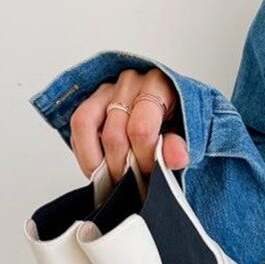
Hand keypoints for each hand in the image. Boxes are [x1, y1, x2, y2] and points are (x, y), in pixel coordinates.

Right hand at [69, 68, 188, 181]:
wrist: (170, 114)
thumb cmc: (176, 122)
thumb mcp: (187, 135)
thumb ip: (179, 146)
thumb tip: (176, 158)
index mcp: (158, 85)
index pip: (141, 128)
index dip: (143, 159)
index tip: (151, 172)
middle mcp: (130, 82)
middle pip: (114, 134)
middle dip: (123, 168)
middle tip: (134, 181)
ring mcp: (107, 89)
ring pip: (86, 125)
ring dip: (98, 163)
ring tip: (114, 179)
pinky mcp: (90, 100)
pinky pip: (77, 127)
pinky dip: (85, 154)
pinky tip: (99, 168)